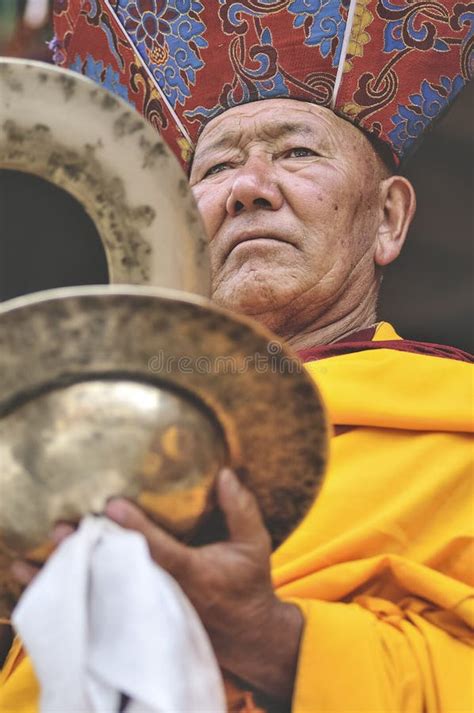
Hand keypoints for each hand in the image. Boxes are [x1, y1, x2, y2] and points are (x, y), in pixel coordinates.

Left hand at [11, 469, 302, 701]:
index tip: (110, 504)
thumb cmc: (249, 586)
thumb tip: (227, 474)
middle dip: (90, 551)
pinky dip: (80, 591)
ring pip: (105, 592)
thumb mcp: (254, 545)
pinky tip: (53, 579)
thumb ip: (241, 509)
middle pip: (120, 573)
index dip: (135, 528)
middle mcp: (167, 595)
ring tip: (37, 555)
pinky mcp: (144, 620)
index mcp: (194, 573)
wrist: (248, 636)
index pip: (158, 549)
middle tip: (59, 529)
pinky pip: (107, 606)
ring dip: (73, 573)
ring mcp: (152, 611)